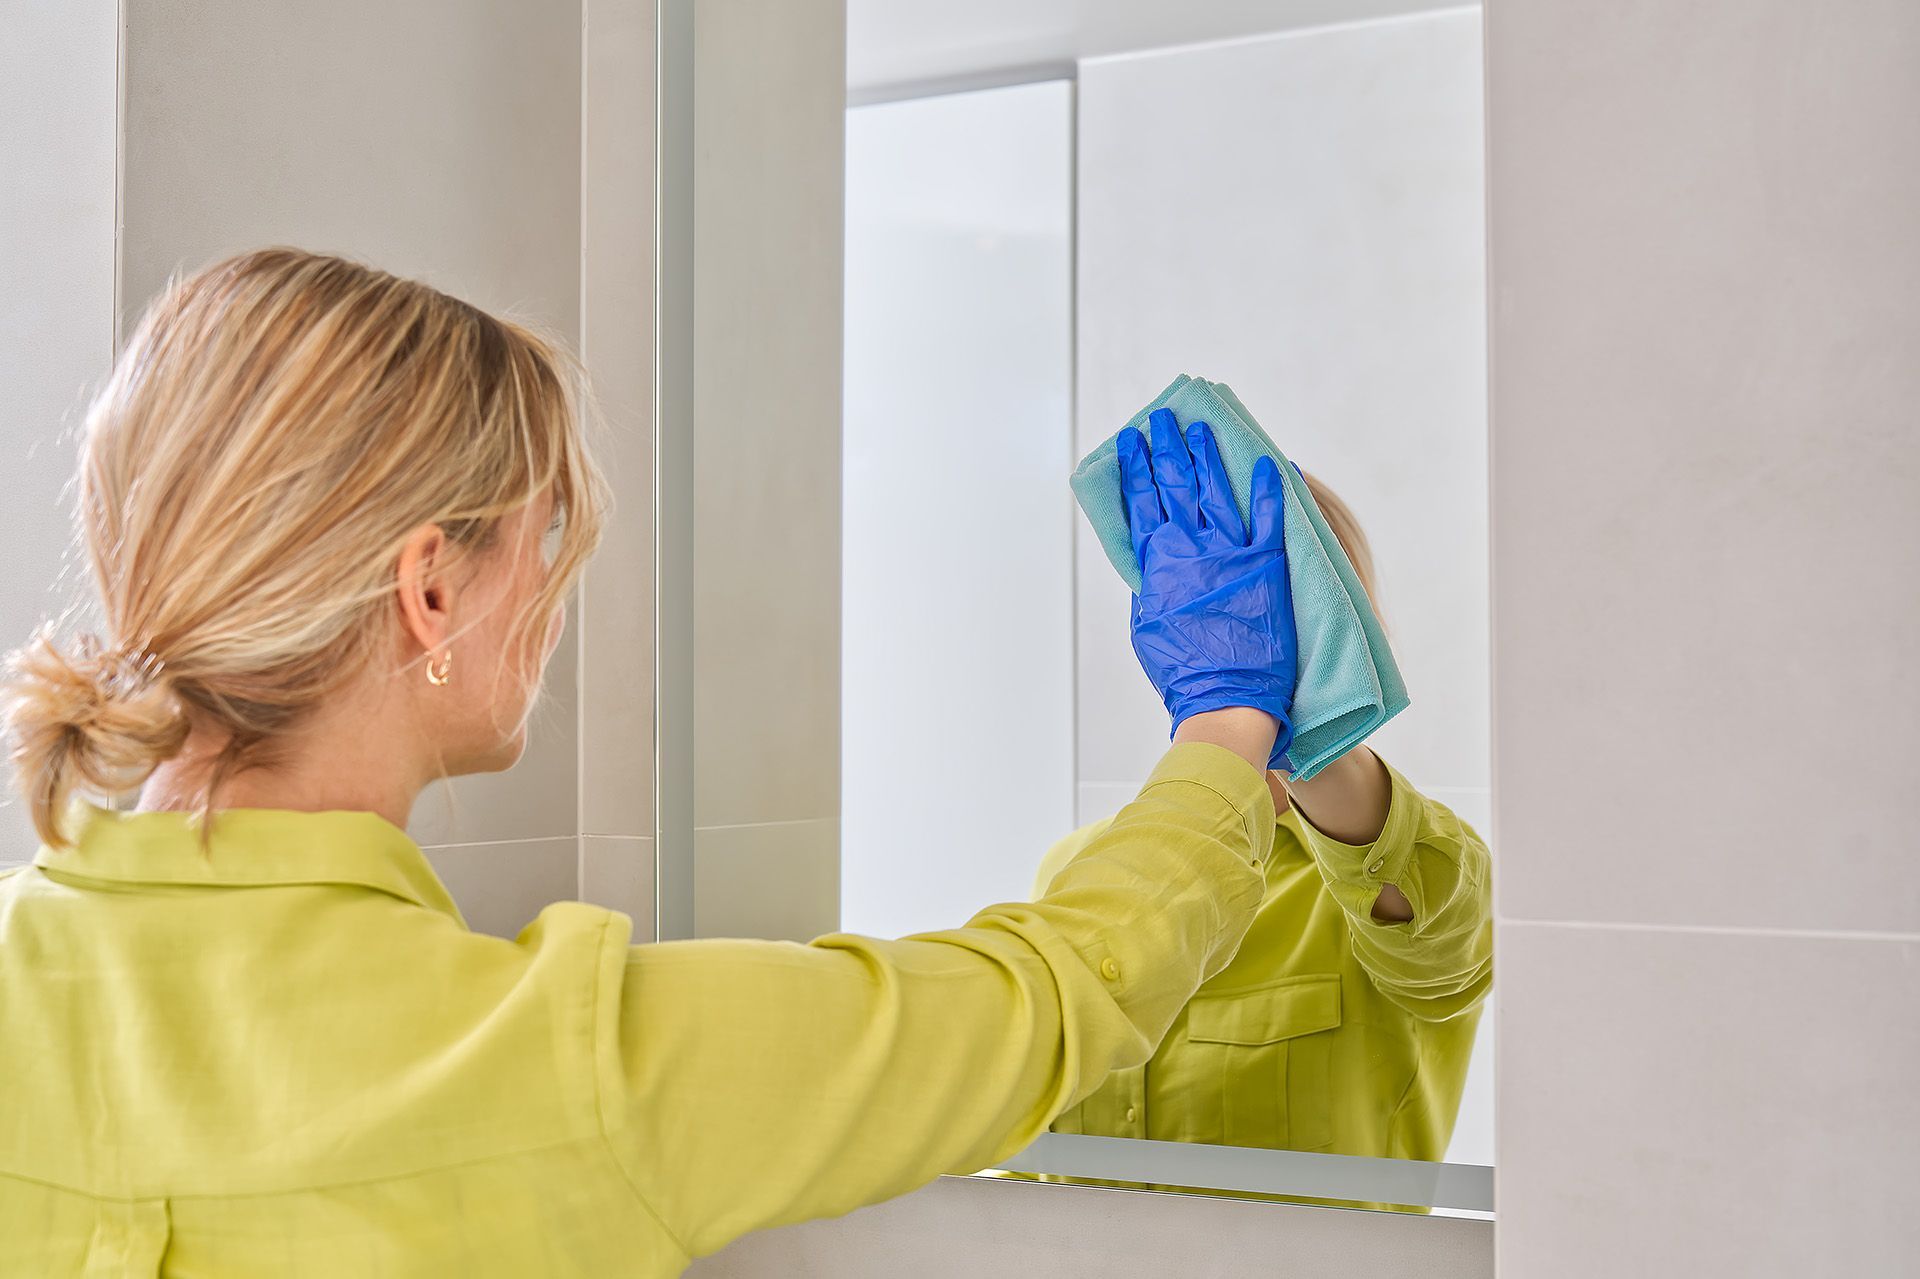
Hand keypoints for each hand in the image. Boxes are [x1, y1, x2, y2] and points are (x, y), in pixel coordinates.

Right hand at [1121, 408, 1296, 765]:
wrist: (1225, 698)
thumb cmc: (1181, 672)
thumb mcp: (1147, 623)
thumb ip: (1149, 583)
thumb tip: (1148, 559)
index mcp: (1158, 561)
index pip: (1143, 500)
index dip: (1137, 467)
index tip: (1133, 439)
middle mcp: (1192, 548)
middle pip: (1177, 484)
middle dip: (1168, 447)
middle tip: (1164, 420)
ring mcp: (1231, 553)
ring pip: (1217, 491)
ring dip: (1208, 458)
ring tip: (1202, 432)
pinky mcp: (1267, 565)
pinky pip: (1270, 517)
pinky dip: (1270, 489)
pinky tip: (1268, 463)